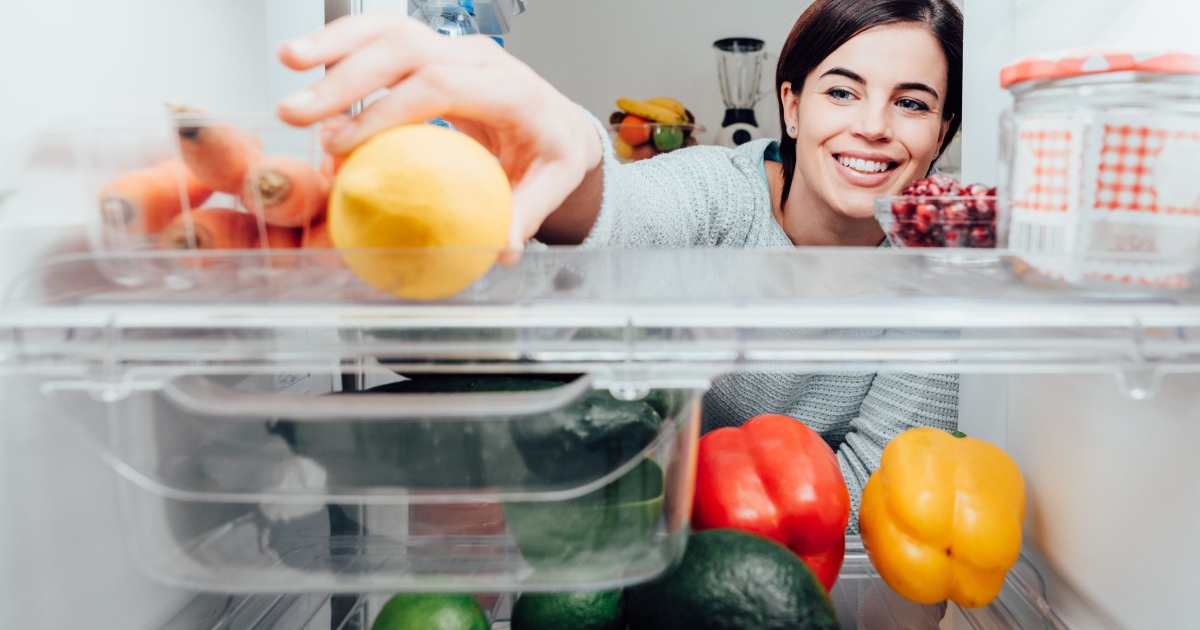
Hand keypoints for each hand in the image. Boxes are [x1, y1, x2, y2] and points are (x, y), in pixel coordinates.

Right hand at [276, 10, 601, 255]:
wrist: (558, 122)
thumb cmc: (550, 152)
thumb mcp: (550, 185)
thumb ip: (524, 214)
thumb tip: (501, 248)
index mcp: (511, 90)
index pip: (441, 86)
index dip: (387, 111)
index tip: (346, 143)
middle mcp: (480, 58)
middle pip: (406, 49)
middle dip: (346, 77)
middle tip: (300, 113)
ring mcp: (454, 48)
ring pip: (390, 29)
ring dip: (335, 44)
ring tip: (288, 62)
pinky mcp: (433, 50)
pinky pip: (384, 36)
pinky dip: (343, 43)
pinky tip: (305, 58)